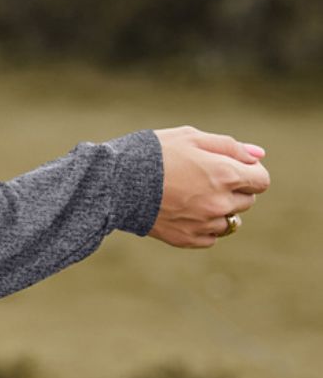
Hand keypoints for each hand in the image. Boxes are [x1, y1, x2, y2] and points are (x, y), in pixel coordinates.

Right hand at [148, 126, 269, 247]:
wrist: (116, 182)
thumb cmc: (153, 153)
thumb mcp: (191, 138)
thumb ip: (229, 146)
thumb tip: (259, 155)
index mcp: (225, 174)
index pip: (261, 180)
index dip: (249, 172)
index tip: (231, 168)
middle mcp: (220, 202)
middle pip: (247, 200)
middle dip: (233, 189)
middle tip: (203, 178)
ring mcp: (205, 223)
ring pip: (230, 221)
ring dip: (219, 209)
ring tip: (191, 196)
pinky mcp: (188, 239)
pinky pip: (211, 237)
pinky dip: (204, 226)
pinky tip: (183, 212)